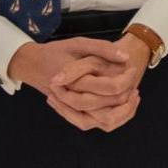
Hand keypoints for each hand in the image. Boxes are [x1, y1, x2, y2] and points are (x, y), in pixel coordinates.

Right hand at [7, 37, 141, 131]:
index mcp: (74, 80)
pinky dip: (111, 118)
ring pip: (102, 121)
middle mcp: (71, 98)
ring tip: (132, 97)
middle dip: (126, 98)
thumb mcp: (78, 43)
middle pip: (107, 107)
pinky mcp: (72, 114)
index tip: (133, 68)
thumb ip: (102, 48)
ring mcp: (71, 108)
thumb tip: (126, 57)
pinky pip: (94, 124)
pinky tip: (122, 105)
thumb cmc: (57, 52)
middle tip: (135, 85)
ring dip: (122, 113)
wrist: (33, 64)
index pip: (109, 87)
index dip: (126, 79)